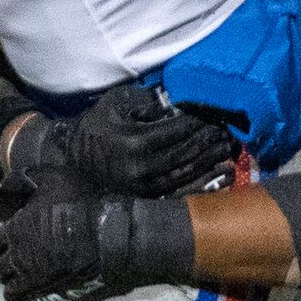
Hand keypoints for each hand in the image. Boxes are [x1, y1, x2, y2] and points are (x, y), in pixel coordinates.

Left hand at [0, 176, 112, 300]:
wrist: (105, 232)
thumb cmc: (79, 202)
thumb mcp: (53, 177)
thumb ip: (24, 177)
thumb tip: (2, 184)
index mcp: (16, 228)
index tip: (1, 250)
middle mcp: (18, 252)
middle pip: (0, 266)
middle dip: (1, 266)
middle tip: (7, 267)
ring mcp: (31, 272)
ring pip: (8, 284)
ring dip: (9, 283)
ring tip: (12, 284)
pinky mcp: (45, 287)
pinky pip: (22, 296)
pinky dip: (17, 298)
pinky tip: (19, 298)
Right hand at [10, 84, 239, 198]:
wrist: (70, 162)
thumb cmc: (95, 128)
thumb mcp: (115, 105)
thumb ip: (147, 101)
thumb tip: (180, 99)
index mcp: (135, 142)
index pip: (179, 130)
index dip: (200, 120)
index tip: (216, 112)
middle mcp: (143, 168)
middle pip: (188, 152)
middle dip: (211, 140)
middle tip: (229, 130)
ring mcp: (147, 188)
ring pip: (189, 173)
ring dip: (213, 160)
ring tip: (230, 148)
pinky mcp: (148, 200)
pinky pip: (184, 193)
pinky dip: (207, 184)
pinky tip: (223, 175)